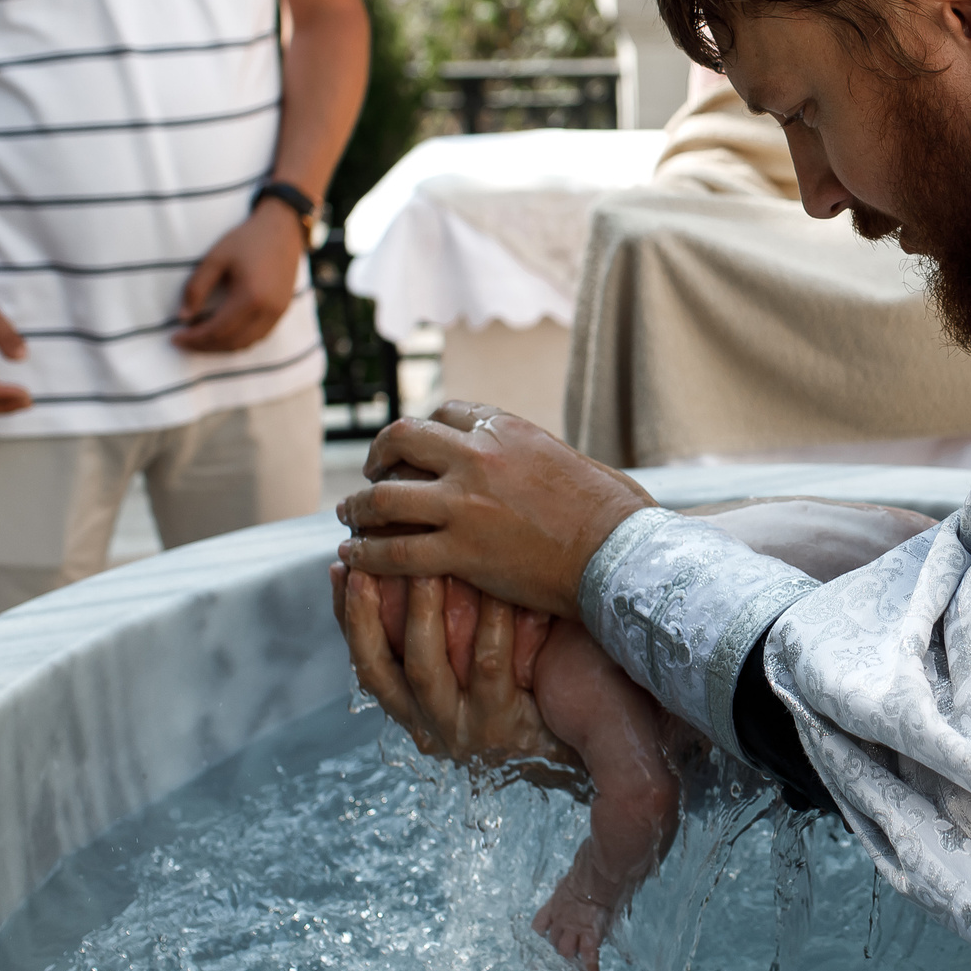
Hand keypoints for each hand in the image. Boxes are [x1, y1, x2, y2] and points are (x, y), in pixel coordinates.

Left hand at [174, 203, 306, 351]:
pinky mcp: (282, 311)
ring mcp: (278, 313)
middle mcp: (267, 311)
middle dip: (204, 346)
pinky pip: (258, 336)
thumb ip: (196, 288)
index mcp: (250, 297)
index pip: (217, 330)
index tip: (174, 338)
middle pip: (231, 343)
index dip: (194, 338)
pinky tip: (222, 333)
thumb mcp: (215, 258)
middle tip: (184, 342)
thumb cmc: (247, 240)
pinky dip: (237, 341)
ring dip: (221, 347)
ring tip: (200, 340)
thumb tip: (183, 317)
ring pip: (246, 344)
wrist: (282, 229)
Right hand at [333, 564, 576, 771]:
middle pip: (378, 669)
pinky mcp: (500, 724)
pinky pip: (489, 666)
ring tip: (426, 567)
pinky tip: (493, 587)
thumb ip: (437, 625)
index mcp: (411, 708)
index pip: (364, 657)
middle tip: (366, 563)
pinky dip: (489, 624)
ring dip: (422, 615)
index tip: (341, 568)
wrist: (587, 729)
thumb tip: (396, 563)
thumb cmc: (524, 682)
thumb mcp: (469, 659)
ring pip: (428, 669)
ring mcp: (462, 729)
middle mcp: (427, 723)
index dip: (347, 616)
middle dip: (367, 615)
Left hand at [336, 401, 653, 619]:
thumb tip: (527, 459)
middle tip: (373, 474)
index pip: (444, 413)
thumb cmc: (612, 511)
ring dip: (359, 506)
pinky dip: (366, 553)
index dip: (423, 431)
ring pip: (385, 497)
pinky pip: (395, 551)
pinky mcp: (462, 551)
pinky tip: (353, 557)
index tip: (414, 449)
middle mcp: (478, 456)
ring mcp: (465, 504)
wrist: (620, 553)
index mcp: (507, 428)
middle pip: (403, 439)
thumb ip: (530, 452)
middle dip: (379, 455)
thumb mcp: (566, 458)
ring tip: (349, 516)